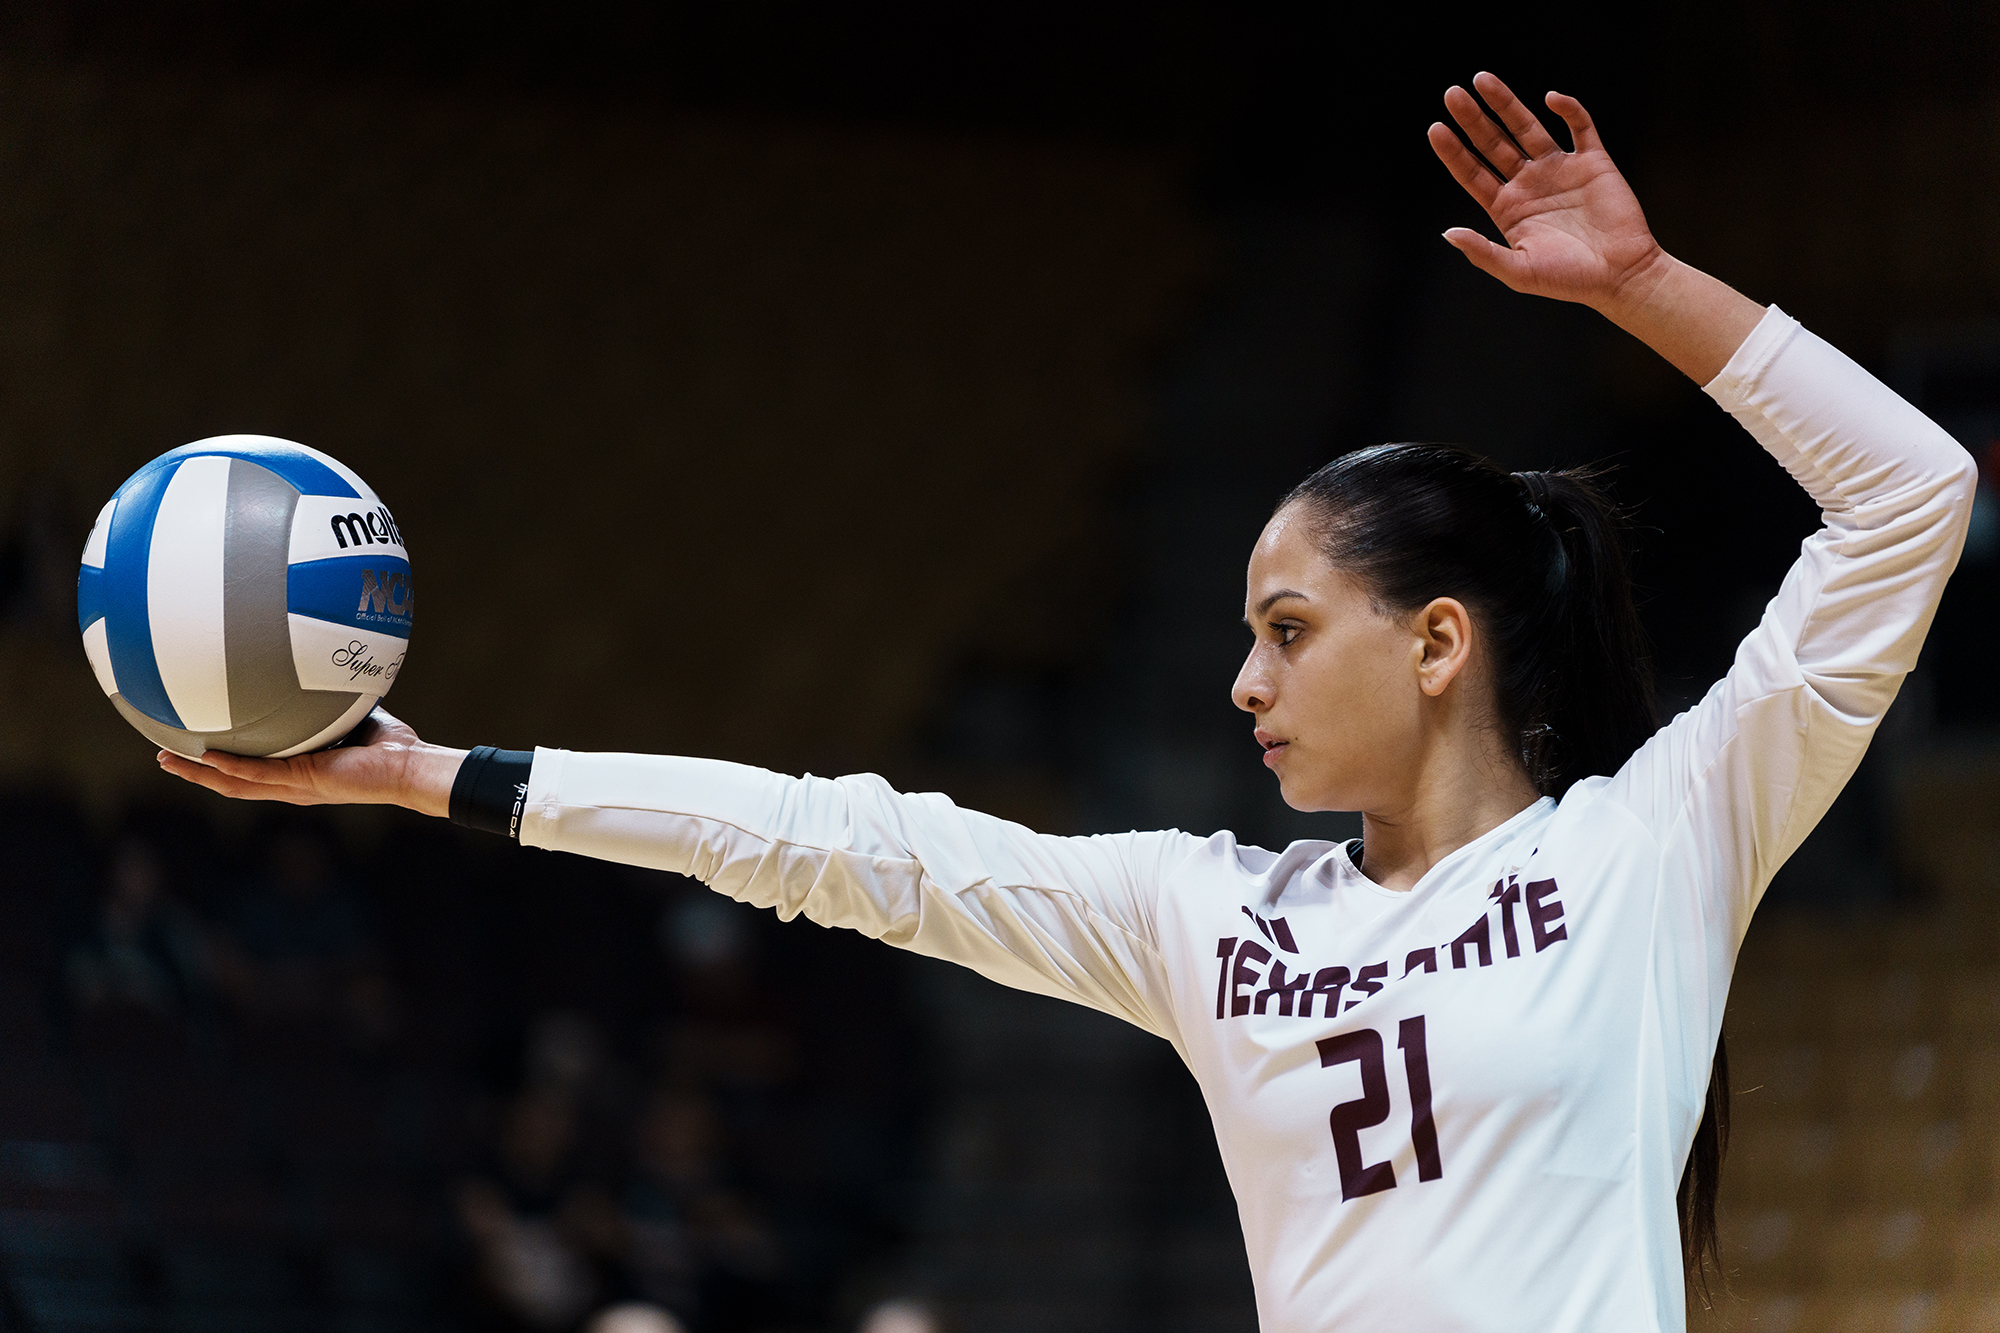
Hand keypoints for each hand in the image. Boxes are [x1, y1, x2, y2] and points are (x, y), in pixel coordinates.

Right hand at [157, 705, 465, 816]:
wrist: (409, 764)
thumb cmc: (388, 744)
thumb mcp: (347, 714)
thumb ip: (326, 698)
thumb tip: (313, 663)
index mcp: (296, 772)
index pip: (248, 771)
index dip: (217, 765)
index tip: (190, 746)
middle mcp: (290, 783)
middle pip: (229, 783)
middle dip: (194, 771)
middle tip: (161, 756)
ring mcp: (295, 786)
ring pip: (234, 784)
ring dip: (200, 773)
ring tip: (167, 760)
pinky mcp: (306, 782)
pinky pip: (260, 775)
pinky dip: (232, 767)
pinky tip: (208, 758)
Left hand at [1428, 73, 1665, 314]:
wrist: (1621, 275)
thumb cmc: (1569, 280)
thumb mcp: (1518, 271)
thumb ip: (1482, 252)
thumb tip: (1447, 233)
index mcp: (1507, 208)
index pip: (1472, 173)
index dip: (1453, 151)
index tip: (1435, 128)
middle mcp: (1528, 184)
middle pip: (1493, 143)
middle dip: (1473, 119)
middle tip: (1452, 93)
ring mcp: (1559, 170)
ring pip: (1527, 128)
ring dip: (1506, 104)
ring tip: (1483, 80)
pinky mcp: (1593, 162)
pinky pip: (1579, 126)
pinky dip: (1568, 109)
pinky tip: (1550, 99)